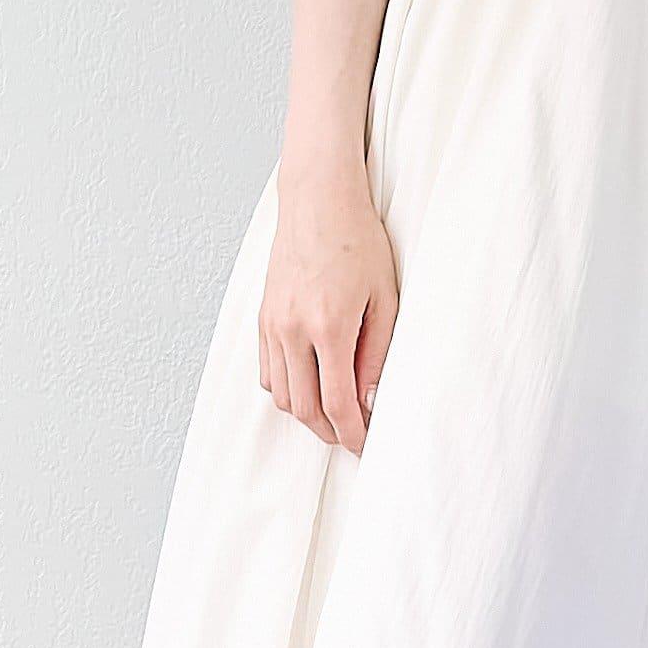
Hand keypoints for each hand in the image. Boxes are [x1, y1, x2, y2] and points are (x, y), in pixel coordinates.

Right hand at [258, 160, 398, 451]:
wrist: (318, 201)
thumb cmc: (358, 240)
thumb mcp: (384, 296)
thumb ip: (376, 351)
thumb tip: (369, 398)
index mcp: (328, 327)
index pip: (337, 403)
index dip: (352, 433)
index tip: (365, 446)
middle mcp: (293, 331)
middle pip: (303, 409)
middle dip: (329, 433)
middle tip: (352, 437)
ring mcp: (272, 324)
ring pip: (281, 395)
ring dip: (306, 414)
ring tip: (333, 416)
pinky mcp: (263, 317)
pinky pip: (267, 371)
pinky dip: (286, 389)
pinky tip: (309, 386)